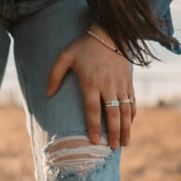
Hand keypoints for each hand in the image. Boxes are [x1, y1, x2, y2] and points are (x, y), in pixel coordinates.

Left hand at [46, 25, 136, 149]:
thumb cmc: (84, 46)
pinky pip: (132, 100)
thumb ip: (54, 75)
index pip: (93, 110)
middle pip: (113, 114)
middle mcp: (108, 85)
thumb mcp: (65, 56)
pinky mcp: (128, 81)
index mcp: (91, 83)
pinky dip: (132, 114)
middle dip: (114, 133)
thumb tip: (48, 94)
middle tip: (114, 148)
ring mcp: (120, 84)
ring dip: (126, 128)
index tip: (95, 141)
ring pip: (126, 110)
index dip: (94, 126)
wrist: (111, 32)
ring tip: (125, 143)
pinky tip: (131, 125)